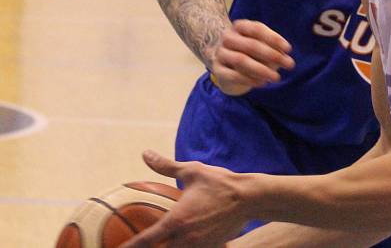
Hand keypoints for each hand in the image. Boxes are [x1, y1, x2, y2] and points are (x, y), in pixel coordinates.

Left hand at [119, 150, 250, 247]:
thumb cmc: (219, 182)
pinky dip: (186, 247)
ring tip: (163, 241)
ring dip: (168, 247)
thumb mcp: (192, 171)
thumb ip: (166, 166)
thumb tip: (145, 154)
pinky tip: (184, 241)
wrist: (249, 198)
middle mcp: (184, 238)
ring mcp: (198, 246)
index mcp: (175, 221)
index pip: (145, 241)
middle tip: (139, 245)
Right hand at [210, 19, 294, 95]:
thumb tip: (284, 57)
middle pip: (250, 45)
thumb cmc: (248, 51)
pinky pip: (233, 75)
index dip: (273, 38)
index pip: (257, 29)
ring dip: (262, 69)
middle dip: (272, 55)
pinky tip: (263, 83)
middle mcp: (228, 37)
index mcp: (239, 26)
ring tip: (277, 77)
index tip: (288, 49)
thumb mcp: (260, 45)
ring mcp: (220, 53)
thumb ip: (271, 48)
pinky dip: (250, 80)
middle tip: (289, 64)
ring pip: (241, 60)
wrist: (223, 62)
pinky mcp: (217, 70)